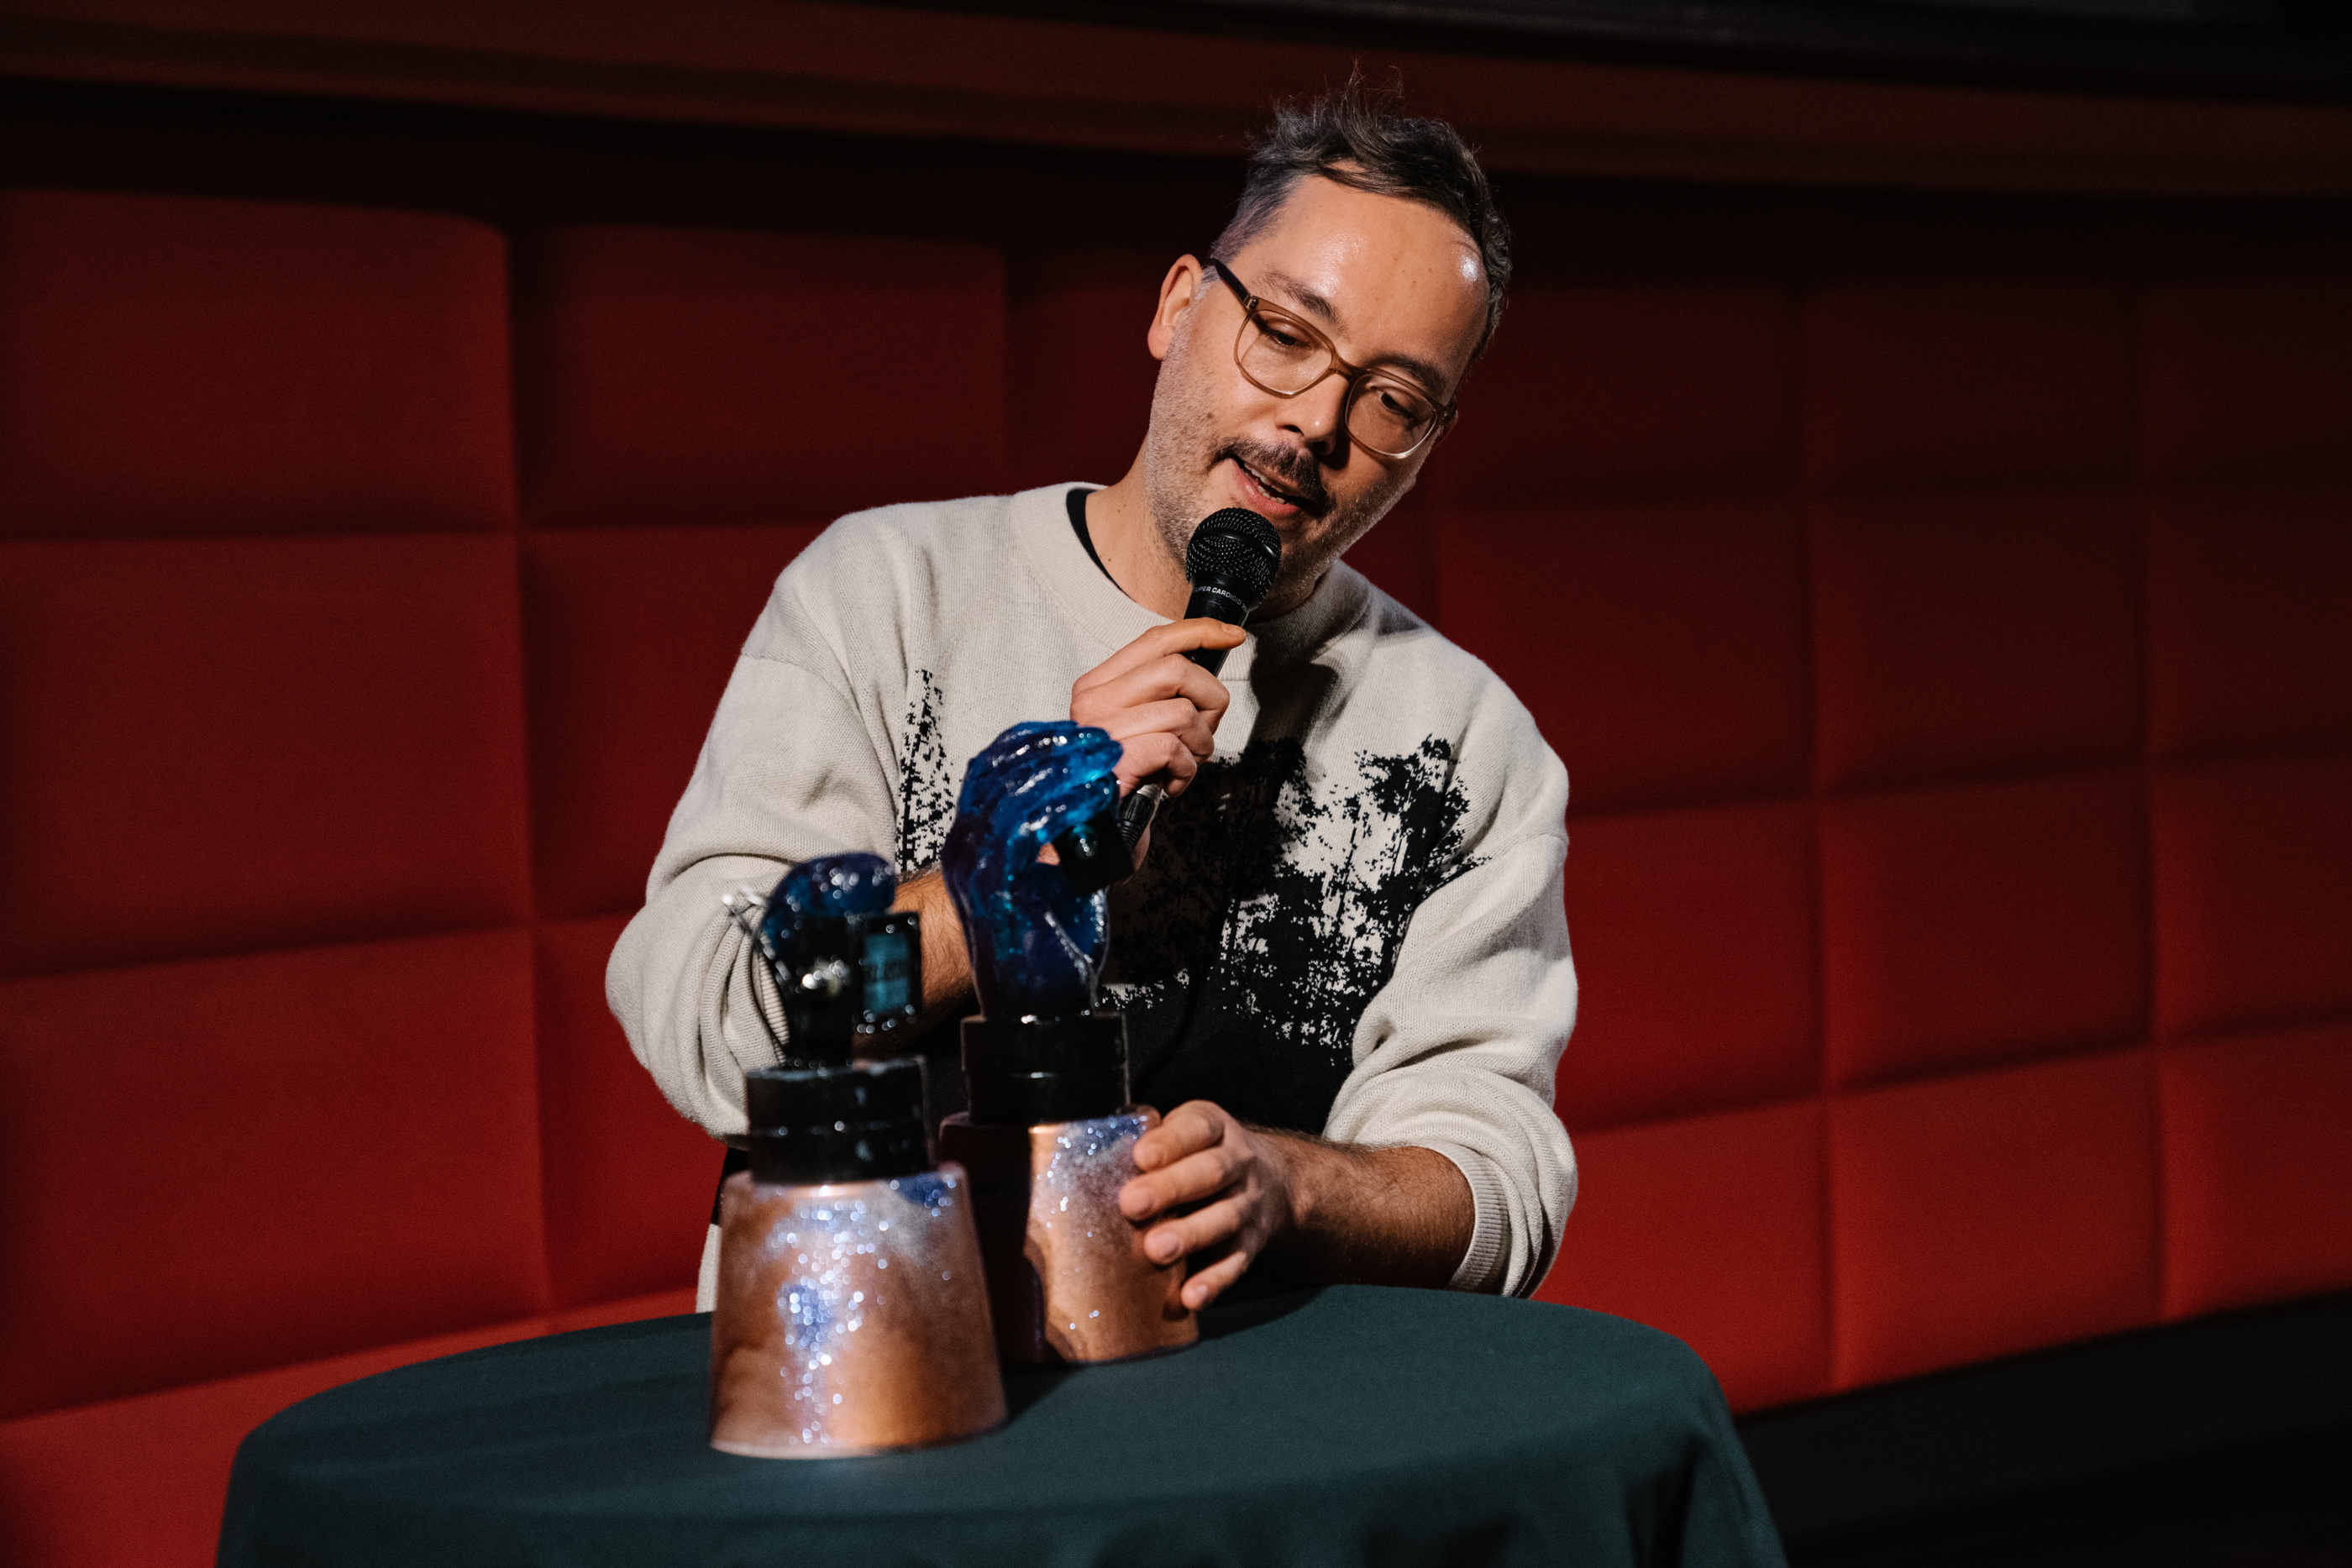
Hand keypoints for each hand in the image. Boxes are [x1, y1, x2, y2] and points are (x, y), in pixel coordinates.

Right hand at [1069, 620, 1245, 800]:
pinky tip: (1170, 783)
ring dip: (1199, 744)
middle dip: (1209, 700)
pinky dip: (1185, 770)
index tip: (1232, 636)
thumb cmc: (1127, 784)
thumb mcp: (1141, 727)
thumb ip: (1162, 695)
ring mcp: (1103, 731)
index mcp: (1097, 687)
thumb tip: (1206, 671)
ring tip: (1182, 765)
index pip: (1154, 641)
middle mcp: (1093, 703)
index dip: (1200, 632)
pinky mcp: (1117, 760)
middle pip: (1177, 669)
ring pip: (1183, 711)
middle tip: (1201, 733)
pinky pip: (1175, 747)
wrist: (1098, 838)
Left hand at [1117, 1100, 1294, 1309]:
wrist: (1273, 1178)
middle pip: (1210, 1173)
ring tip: (1155, 1250)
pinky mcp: (1252, 1243)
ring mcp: (1249, 1204)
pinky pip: (1235, 1263)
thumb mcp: (1184, 1132)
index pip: (1198, 1129)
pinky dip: (1213, 1282)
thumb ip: (1149, 1142)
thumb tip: (1089, 1159)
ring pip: (1225, 1218)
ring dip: (1190, 1235)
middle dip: (1171, 1189)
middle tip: (1132, 1205)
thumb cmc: (1202, 1155)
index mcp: (1216, 1128)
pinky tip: (1189, 1296)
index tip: (1139, 1157)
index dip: (1170, 1142)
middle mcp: (1240, 1163)